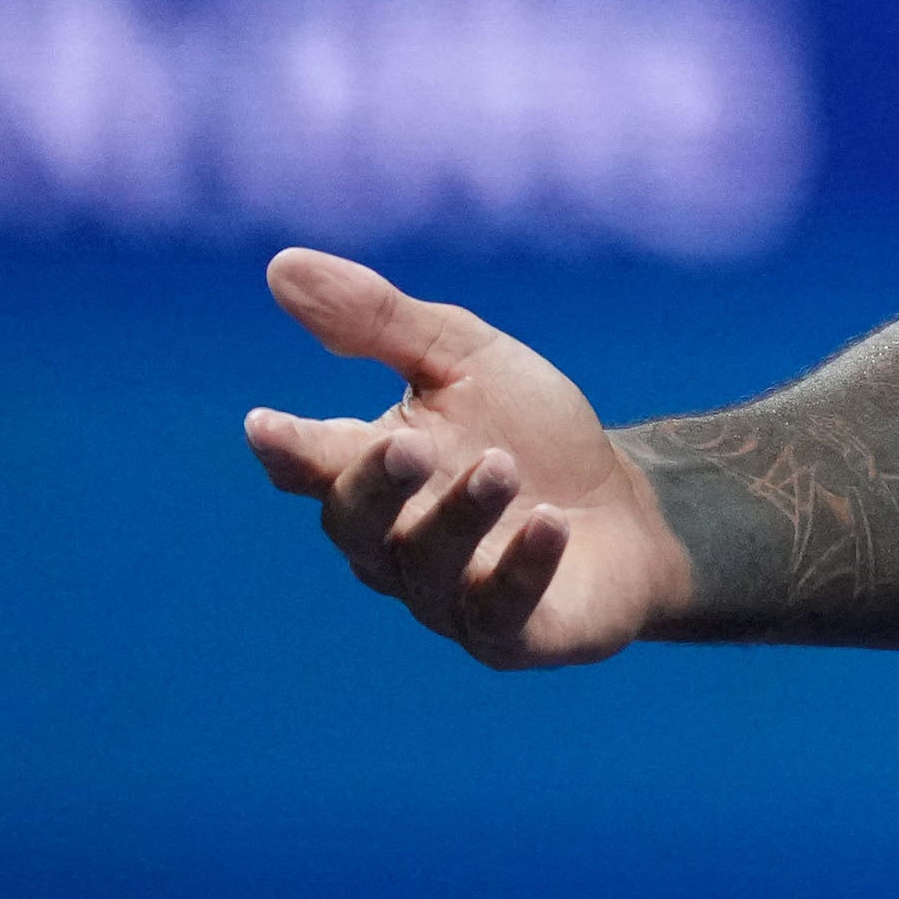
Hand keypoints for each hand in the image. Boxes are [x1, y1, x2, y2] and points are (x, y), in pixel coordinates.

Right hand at [242, 249, 691, 669]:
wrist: (633, 511)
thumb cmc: (534, 434)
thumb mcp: (467, 361)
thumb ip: (380, 322)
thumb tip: (280, 266)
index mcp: (372, 472)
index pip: (311, 463)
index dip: (287, 449)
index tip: (265, 425)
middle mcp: (393, 543)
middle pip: (357, 522)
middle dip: (377, 485)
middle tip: (408, 445)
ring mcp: (448, 595)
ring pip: (426, 565)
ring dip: (459, 515)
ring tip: (501, 468)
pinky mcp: (511, 633)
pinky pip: (502, 610)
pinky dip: (523, 566)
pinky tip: (550, 523)